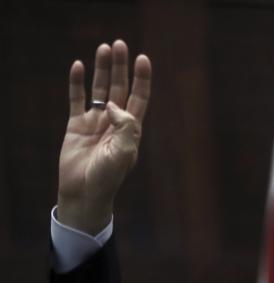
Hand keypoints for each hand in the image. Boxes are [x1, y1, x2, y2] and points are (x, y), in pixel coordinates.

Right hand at [58, 40, 151, 233]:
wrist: (84, 192)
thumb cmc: (108, 177)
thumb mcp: (124, 152)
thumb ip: (125, 126)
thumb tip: (113, 104)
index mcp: (131, 130)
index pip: (139, 98)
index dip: (142, 79)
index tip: (143, 59)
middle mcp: (115, 123)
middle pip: (120, 88)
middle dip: (121, 67)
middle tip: (120, 44)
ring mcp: (95, 123)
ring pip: (100, 90)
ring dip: (102, 69)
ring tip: (104, 48)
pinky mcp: (76, 125)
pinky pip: (77, 99)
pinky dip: (77, 83)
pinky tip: (78, 66)